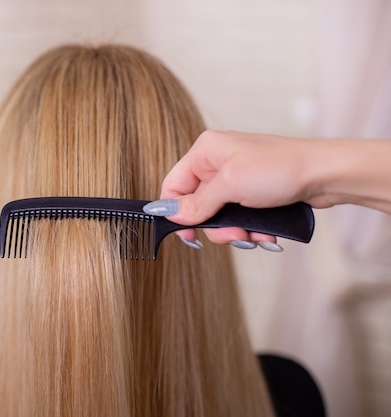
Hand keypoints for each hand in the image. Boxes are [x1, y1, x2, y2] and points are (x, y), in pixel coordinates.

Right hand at [147, 130, 328, 249]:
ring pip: (217, 216)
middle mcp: (216, 163)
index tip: (186, 234)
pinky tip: (264, 233)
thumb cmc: (279, 169)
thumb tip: (168, 215)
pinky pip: (237, 218)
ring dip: (234, 231)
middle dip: (214, 226)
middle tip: (233, 235)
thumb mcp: (231, 186)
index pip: (172, 185)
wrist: (325, 174)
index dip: (175, 212)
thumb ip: (197, 203)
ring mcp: (234, 178)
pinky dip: (249, 229)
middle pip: (195, 206)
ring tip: (254, 235)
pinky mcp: (250, 192)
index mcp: (205, 152)